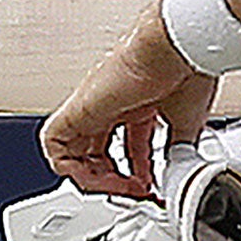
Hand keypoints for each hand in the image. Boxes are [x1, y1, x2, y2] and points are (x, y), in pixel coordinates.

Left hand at [40, 2, 212, 196]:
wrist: (175, 48)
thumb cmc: (185, 70)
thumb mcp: (185, 124)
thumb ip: (176, 151)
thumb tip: (179, 176)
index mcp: (139, 105)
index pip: (128, 147)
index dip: (136, 173)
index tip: (149, 189)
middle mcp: (113, 105)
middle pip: (99, 152)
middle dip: (115, 180)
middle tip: (133, 193)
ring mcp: (94, 107)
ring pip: (74, 151)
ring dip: (94, 179)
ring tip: (119, 189)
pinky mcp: (78, 108)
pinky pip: (55, 144)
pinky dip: (69, 168)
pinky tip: (94, 179)